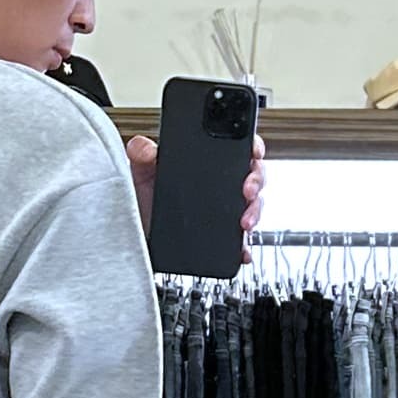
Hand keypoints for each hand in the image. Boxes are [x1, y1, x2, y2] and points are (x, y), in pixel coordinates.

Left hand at [125, 130, 267, 264]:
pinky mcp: (225, 237)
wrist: (140, 235)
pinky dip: (245, 247)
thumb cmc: (144, 200)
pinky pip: (242, 241)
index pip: (239, 148)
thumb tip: (143, 147)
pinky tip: (242, 250)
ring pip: (253, 207)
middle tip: (247, 190)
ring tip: (244, 222)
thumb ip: (141, 154)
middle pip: (254, 176)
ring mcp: (227, 211)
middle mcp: (223, 185)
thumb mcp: (141, 174)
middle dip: (256, 182)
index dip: (252, 147)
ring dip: (255, 213)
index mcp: (209, 162)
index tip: (253, 152)